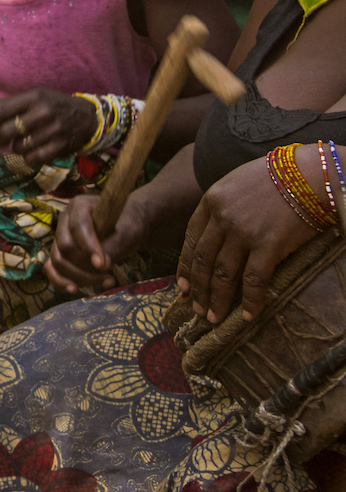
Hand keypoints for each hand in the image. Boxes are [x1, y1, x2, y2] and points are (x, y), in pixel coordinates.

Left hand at [0, 86, 95, 166]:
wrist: (89, 117)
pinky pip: (34, 159)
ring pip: (19, 147)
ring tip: (23, 141)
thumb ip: (7, 103)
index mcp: (33, 98)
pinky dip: (29, 158)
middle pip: (7, 131)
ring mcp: (53, 131)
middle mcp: (43, 113)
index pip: (0, 110)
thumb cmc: (54, 105)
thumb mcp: (33, 97)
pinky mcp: (61, 147)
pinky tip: (33, 151)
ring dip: (16, 147)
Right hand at [47, 191, 150, 292]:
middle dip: (85, 267)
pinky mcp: (60, 252)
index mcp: (80, 206)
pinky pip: (52, 268)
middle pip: (65, 247)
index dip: (89, 247)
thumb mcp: (129, 231)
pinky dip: (60, 280)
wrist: (127, 226)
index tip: (103, 266)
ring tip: (105, 282)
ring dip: (78, 277)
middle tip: (109, 277)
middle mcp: (64, 220)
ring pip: (58, 260)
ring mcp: (60, 237)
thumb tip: (99, 266)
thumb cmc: (129, 224)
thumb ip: (114, 245)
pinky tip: (74, 289)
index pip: (79, 227)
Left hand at [178, 148, 321, 323]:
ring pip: (223, 274)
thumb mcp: (235, 184)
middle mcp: (222, 218)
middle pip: (203, 261)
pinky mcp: (269, 245)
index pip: (191, 240)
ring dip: (217, 300)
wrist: (308, 174)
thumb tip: (217, 233)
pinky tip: (248, 315)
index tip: (183, 285)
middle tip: (196, 310)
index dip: (185, 266)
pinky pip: (255, 280)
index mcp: (210, 201)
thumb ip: (221, 206)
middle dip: (198, 290)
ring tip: (214, 318)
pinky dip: (251, 301)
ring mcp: (244, 233)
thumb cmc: (275, 176)